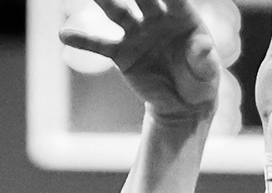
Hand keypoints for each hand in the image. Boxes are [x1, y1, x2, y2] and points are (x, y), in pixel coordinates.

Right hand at [61, 0, 221, 121]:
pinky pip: (101, 45)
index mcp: (183, 16)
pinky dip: (84, 40)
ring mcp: (137, 33)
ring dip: (103, 0)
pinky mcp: (122, 54)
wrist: (183, 103)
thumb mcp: (207, 74)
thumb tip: (203, 45)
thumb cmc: (200, 81)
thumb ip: (204, 58)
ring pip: (117, 12)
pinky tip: (65, 34)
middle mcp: (157, 18)